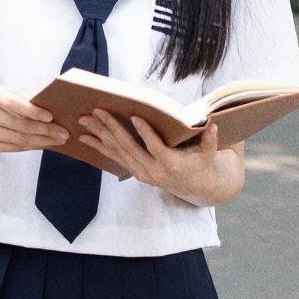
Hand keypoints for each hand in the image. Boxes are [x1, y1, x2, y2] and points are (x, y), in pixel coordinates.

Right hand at [0, 85, 69, 154]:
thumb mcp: (9, 93)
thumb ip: (27, 97)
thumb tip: (54, 102)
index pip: (15, 104)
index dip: (33, 111)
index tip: (51, 117)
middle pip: (20, 125)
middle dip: (45, 130)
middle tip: (63, 133)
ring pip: (18, 139)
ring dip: (42, 141)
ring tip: (57, 140)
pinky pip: (13, 148)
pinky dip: (31, 147)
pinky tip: (43, 144)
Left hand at [79, 111, 232, 203]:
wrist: (197, 187)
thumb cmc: (203, 164)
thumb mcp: (209, 154)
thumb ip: (210, 141)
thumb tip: (213, 125)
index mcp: (171, 164)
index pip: (155, 147)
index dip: (145, 133)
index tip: (134, 117)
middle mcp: (153, 170)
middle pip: (129, 147)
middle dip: (112, 128)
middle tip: (98, 111)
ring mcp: (141, 172)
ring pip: (117, 152)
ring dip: (99, 135)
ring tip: (84, 120)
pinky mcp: (135, 172)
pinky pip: (114, 158)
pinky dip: (99, 146)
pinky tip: (84, 137)